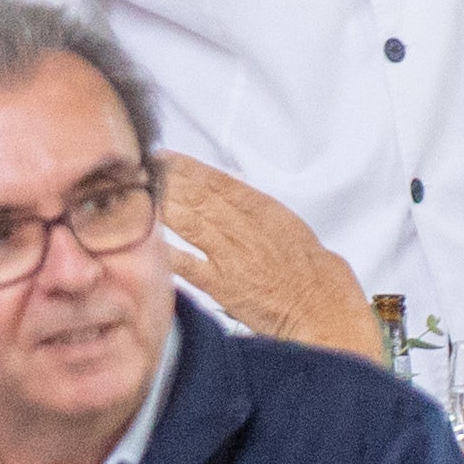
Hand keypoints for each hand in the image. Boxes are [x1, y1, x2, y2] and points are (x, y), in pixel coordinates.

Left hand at [154, 154, 372, 354]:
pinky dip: (168, 252)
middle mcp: (245, 229)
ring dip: (164, 207)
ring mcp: (232, 257)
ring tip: (141, 194)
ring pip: (191, 223)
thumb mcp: (286, 224)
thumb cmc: (310, 269)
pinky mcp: (224, 286)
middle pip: (199, 198)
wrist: (323, 307)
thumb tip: (227, 189)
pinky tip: (149, 240)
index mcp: (263, 210)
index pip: (218, 182)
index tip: (165, 156)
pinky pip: (189, 266)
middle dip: (168, 181)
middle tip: (141, 168)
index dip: (188, 167)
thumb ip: (254, 208)